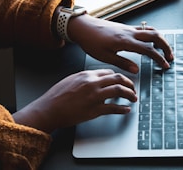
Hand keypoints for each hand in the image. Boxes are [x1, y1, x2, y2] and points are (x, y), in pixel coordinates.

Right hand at [13, 69, 136, 132]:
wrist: (49, 109)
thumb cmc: (57, 96)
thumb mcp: (71, 79)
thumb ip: (85, 78)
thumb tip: (96, 79)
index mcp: (87, 75)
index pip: (109, 72)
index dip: (119, 77)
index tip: (122, 81)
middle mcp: (93, 83)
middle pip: (118, 79)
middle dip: (129, 83)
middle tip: (133, 88)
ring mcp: (95, 96)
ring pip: (119, 91)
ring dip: (130, 94)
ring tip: (133, 98)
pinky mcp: (94, 110)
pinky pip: (113, 108)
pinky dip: (122, 109)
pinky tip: (126, 110)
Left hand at [68, 14, 173, 72]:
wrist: (83, 27)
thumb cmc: (91, 41)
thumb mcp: (105, 57)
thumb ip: (122, 63)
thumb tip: (136, 70)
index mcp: (125, 41)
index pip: (148, 49)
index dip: (159, 58)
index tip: (165, 65)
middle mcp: (130, 33)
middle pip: (155, 36)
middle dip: (166, 46)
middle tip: (170, 56)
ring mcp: (128, 28)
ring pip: (151, 30)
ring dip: (160, 39)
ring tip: (164, 49)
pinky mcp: (125, 27)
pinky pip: (144, 29)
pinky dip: (152, 35)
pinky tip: (150, 42)